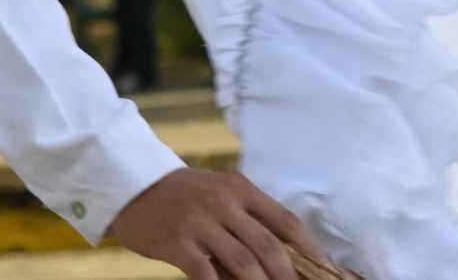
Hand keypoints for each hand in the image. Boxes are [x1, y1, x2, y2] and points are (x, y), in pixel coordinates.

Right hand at [109, 168, 325, 279]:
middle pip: (269, 246)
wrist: (133, 186)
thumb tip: (278, 260)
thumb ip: (245, 221)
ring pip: (244, 263)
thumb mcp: (218, 194)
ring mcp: (200, 222)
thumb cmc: (183, 195)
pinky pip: (207, 275)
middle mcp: (224, 202)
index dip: (309, 248)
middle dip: (288, 277)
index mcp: (240, 188)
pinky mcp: (178, 243)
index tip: (324, 269)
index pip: (285, 220)